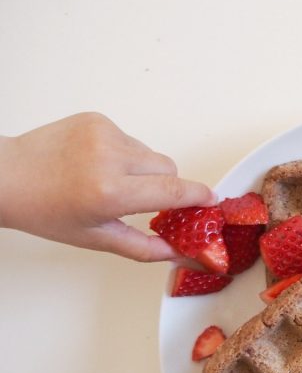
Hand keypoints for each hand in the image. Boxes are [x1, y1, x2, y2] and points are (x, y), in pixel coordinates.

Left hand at [0, 112, 215, 260]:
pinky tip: (96, 163)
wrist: (6, 176)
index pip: (175, 191)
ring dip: (141, 168)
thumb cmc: (44, 210)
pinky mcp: (97, 120)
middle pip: (168, 168)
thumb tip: (178, 252)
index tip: (210, 201)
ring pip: (149, 153)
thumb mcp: (96, 238)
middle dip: (165, 184)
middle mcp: (110, 158)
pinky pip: (130, 139)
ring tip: (109, 180)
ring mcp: (103, 134)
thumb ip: (144, 248)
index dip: (198, 197)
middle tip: (141, 199)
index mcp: (111, 192)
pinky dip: (123, 153)